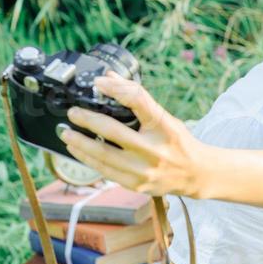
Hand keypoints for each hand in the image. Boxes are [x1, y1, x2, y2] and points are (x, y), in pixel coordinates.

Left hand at [61, 72, 203, 197]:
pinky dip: (87, 159)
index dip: (116, 88)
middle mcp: (154, 149)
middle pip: (112, 129)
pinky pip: (104, 170)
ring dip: (79, 142)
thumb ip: (139, 101)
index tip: (99, 83)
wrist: (195, 175)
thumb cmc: (178, 142)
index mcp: (165, 126)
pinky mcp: (136, 184)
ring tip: (66, 133)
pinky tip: (78, 150)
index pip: (138, 100)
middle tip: (73, 113)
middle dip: (86, 119)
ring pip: (102, 154)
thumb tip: (110, 79)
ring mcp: (144, 169)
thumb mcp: (166, 118)